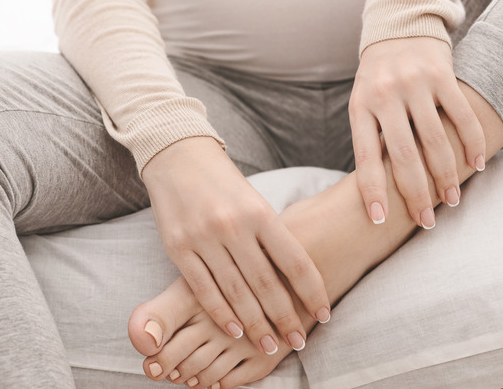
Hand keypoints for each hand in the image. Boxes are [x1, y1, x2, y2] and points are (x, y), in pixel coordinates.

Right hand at [141, 137, 329, 353]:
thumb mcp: (255, 201)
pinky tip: (236, 331)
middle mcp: (233, 226)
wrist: (178, 156)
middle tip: (298, 342)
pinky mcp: (178, 248)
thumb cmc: (224, 183)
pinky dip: (221, 314)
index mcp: (260, 212)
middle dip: (285, 318)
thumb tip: (298, 277)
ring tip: (270, 346)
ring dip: (255, 325)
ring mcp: (203, 238)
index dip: (313, 291)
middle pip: (266, 284)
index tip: (325, 314)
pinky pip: (203, 290)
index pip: (295, 261)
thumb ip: (271, 235)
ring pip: (236, 292)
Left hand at [350, 37, 485, 227]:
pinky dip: (472, 144)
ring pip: (435, 141)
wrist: (398, 24)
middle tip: (426, 221)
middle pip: (404, 156)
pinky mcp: (442, 74)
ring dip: (446, 175)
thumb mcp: (364, 101)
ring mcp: (415, 84)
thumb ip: (371, 136)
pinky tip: (477, 165)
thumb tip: (378, 188)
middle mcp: (386, 95)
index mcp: (361, 106)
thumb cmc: (378, 77)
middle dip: (416, 193)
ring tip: (452, 199)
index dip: (372, 190)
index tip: (379, 218)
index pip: (365, 156)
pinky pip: (462, 116)